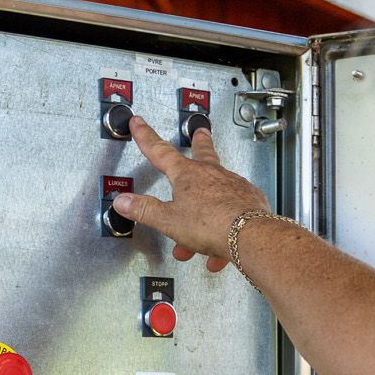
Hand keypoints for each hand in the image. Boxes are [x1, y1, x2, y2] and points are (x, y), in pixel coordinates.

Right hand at [112, 117, 271, 272]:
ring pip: (216, 192)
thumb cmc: (211, 224)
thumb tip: (123, 201)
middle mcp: (213, 174)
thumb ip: (145, 210)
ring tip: (197, 237)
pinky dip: (223, 229)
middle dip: (198, 142)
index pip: (160, 151)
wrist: (250, 236)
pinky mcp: (250, 202)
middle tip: (200, 133)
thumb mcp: (168, 220)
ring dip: (205, 210)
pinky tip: (219, 249)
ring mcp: (234, 186)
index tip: (139, 124)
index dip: (146, 137)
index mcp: (188, 175)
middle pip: (203, 153)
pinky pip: (232, 213)